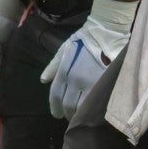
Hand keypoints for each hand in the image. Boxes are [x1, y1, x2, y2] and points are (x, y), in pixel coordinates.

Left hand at [40, 0, 135, 119]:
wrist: (104, 32)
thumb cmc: (82, 40)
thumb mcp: (64, 50)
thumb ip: (53, 66)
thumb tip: (43, 80)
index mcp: (64, 71)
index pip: (56, 96)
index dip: (55, 107)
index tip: (56, 114)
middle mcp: (75, 80)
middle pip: (68, 105)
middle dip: (67, 113)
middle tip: (68, 116)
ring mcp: (90, 83)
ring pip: (82, 107)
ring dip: (79, 113)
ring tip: (79, 115)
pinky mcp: (104, 84)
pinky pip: (95, 102)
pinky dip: (91, 108)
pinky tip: (90, 110)